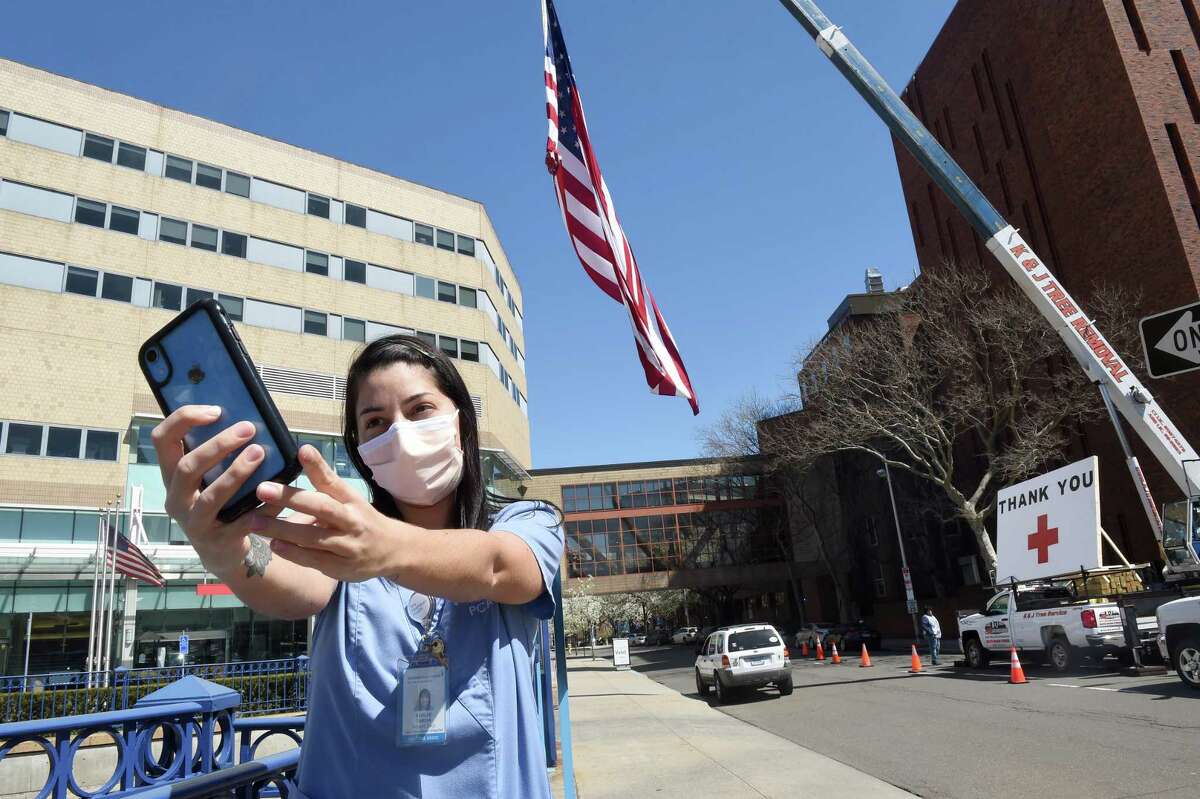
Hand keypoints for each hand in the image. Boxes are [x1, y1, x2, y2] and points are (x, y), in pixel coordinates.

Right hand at [152, 405, 275, 572]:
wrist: (222, 551)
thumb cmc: (221, 503)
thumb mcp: (212, 477)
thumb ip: (221, 454)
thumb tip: (249, 421)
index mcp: (172, 475)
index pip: (162, 440)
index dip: (183, 420)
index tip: (215, 410)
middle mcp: (176, 498)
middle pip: (187, 466)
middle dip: (218, 445)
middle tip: (248, 429)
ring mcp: (192, 522)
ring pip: (211, 496)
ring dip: (236, 472)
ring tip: (259, 454)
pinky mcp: (215, 541)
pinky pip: (238, 523)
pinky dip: (259, 509)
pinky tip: (276, 498)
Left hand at [247, 445, 402, 581]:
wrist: (393, 551)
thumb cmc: (361, 520)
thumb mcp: (348, 498)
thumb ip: (324, 481)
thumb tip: (301, 454)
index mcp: (352, 500)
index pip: (334, 481)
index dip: (318, 466)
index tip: (301, 450)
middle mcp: (352, 521)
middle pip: (322, 508)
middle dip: (292, 498)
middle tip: (262, 489)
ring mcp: (348, 545)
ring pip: (313, 537)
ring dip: (283, 529)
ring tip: (255, 522)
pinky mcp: (342, 568)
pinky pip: (314, 560)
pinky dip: (293, 552)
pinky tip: (274, 545)